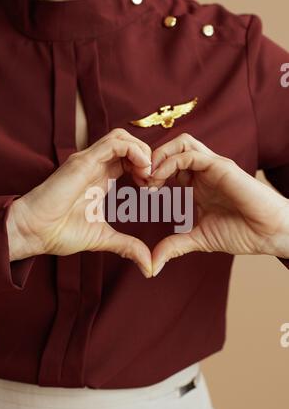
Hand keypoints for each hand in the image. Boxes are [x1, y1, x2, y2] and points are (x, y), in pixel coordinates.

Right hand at [7, 129, 152, 277]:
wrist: (33, 231)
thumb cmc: (60, 232)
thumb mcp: (103, 238)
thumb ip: (128, 247)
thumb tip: (149, 266)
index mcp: (101, 178)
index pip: (129, 158)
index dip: (146, 168)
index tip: (152, 188)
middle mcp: (95, 165)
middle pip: (129, 142)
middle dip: (148, 157)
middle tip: (154, 180)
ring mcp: (89, 160)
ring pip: (123, 137)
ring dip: (142, 151)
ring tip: (148, 174)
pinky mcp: (83, 161)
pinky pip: (114, 143)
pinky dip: (134, 150)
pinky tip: (142, 169)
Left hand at [150, 134, 288, 275]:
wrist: (270, 234)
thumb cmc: (241, 232)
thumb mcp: (198, 239)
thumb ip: (174, 246)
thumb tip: (152, 265)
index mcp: (197, 183)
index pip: (168, 164)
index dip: (150, 173)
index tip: (140, 191)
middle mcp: (203, 171)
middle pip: (172, 147)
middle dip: (151, 160)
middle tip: (140, 181)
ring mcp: (212, 166)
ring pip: (181, 143)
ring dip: (159, 156)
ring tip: (149, 178)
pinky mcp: (222, 167)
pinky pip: (191, 154)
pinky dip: (170, 162)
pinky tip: (159, 179)